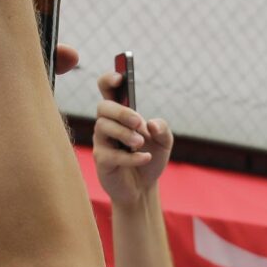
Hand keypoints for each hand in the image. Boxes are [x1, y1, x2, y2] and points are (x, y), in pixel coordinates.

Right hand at [92, 69, 172, 204]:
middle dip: (121, 112)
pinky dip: (130, 157)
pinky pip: (110, 154)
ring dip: (125, 134)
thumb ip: (163, 129)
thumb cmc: (150, 158)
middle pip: (103, 107)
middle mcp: (107, 125)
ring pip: (103, 127)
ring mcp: (102, 142)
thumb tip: (151, 124)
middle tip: (139, 123)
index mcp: (121, 114)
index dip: (109, 80)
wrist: (143, 188)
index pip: (107, 90)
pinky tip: (144, 159)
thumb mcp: (165, 142)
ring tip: (141, 143)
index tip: (120, 78)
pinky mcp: (102, 161)